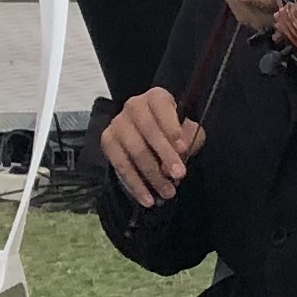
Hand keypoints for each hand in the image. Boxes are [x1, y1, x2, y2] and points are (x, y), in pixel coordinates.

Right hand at [98, 87, 201, 205]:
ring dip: (152, 175)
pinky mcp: (107, 141)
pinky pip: (120, 166)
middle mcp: (134, 106)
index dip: (172, 128)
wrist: (149, 135)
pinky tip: (147, 199)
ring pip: (134, 151)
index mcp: (156, 97)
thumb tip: (176, 160)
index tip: (184, 149)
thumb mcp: (189, 130)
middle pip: (148, 132)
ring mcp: (117, 123)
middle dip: (165, 156)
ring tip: (168, 193)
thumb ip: (189, 140)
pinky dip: (135, 185)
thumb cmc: (173, 131)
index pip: (162, 108)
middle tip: (179, 175)